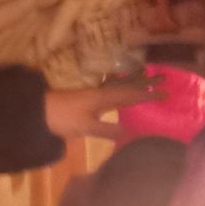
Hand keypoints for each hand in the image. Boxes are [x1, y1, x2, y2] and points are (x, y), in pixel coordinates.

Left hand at [44, 77, 163, 141]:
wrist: (37, 112)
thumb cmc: (62, 118)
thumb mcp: (85, 127)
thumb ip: (107, 129)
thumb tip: (129, 131)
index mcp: (104, 98)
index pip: (132, 95)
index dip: (149, 94)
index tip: (167, 92)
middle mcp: (101, 92)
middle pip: (128, 85)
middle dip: (146, 83)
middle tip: (164, 77)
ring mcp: (94, 93)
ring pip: (120, 84)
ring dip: (135, 81)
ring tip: (148, 75)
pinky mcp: (87, 97)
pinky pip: (111, 88)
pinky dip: (122, 85)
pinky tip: (122, 86)